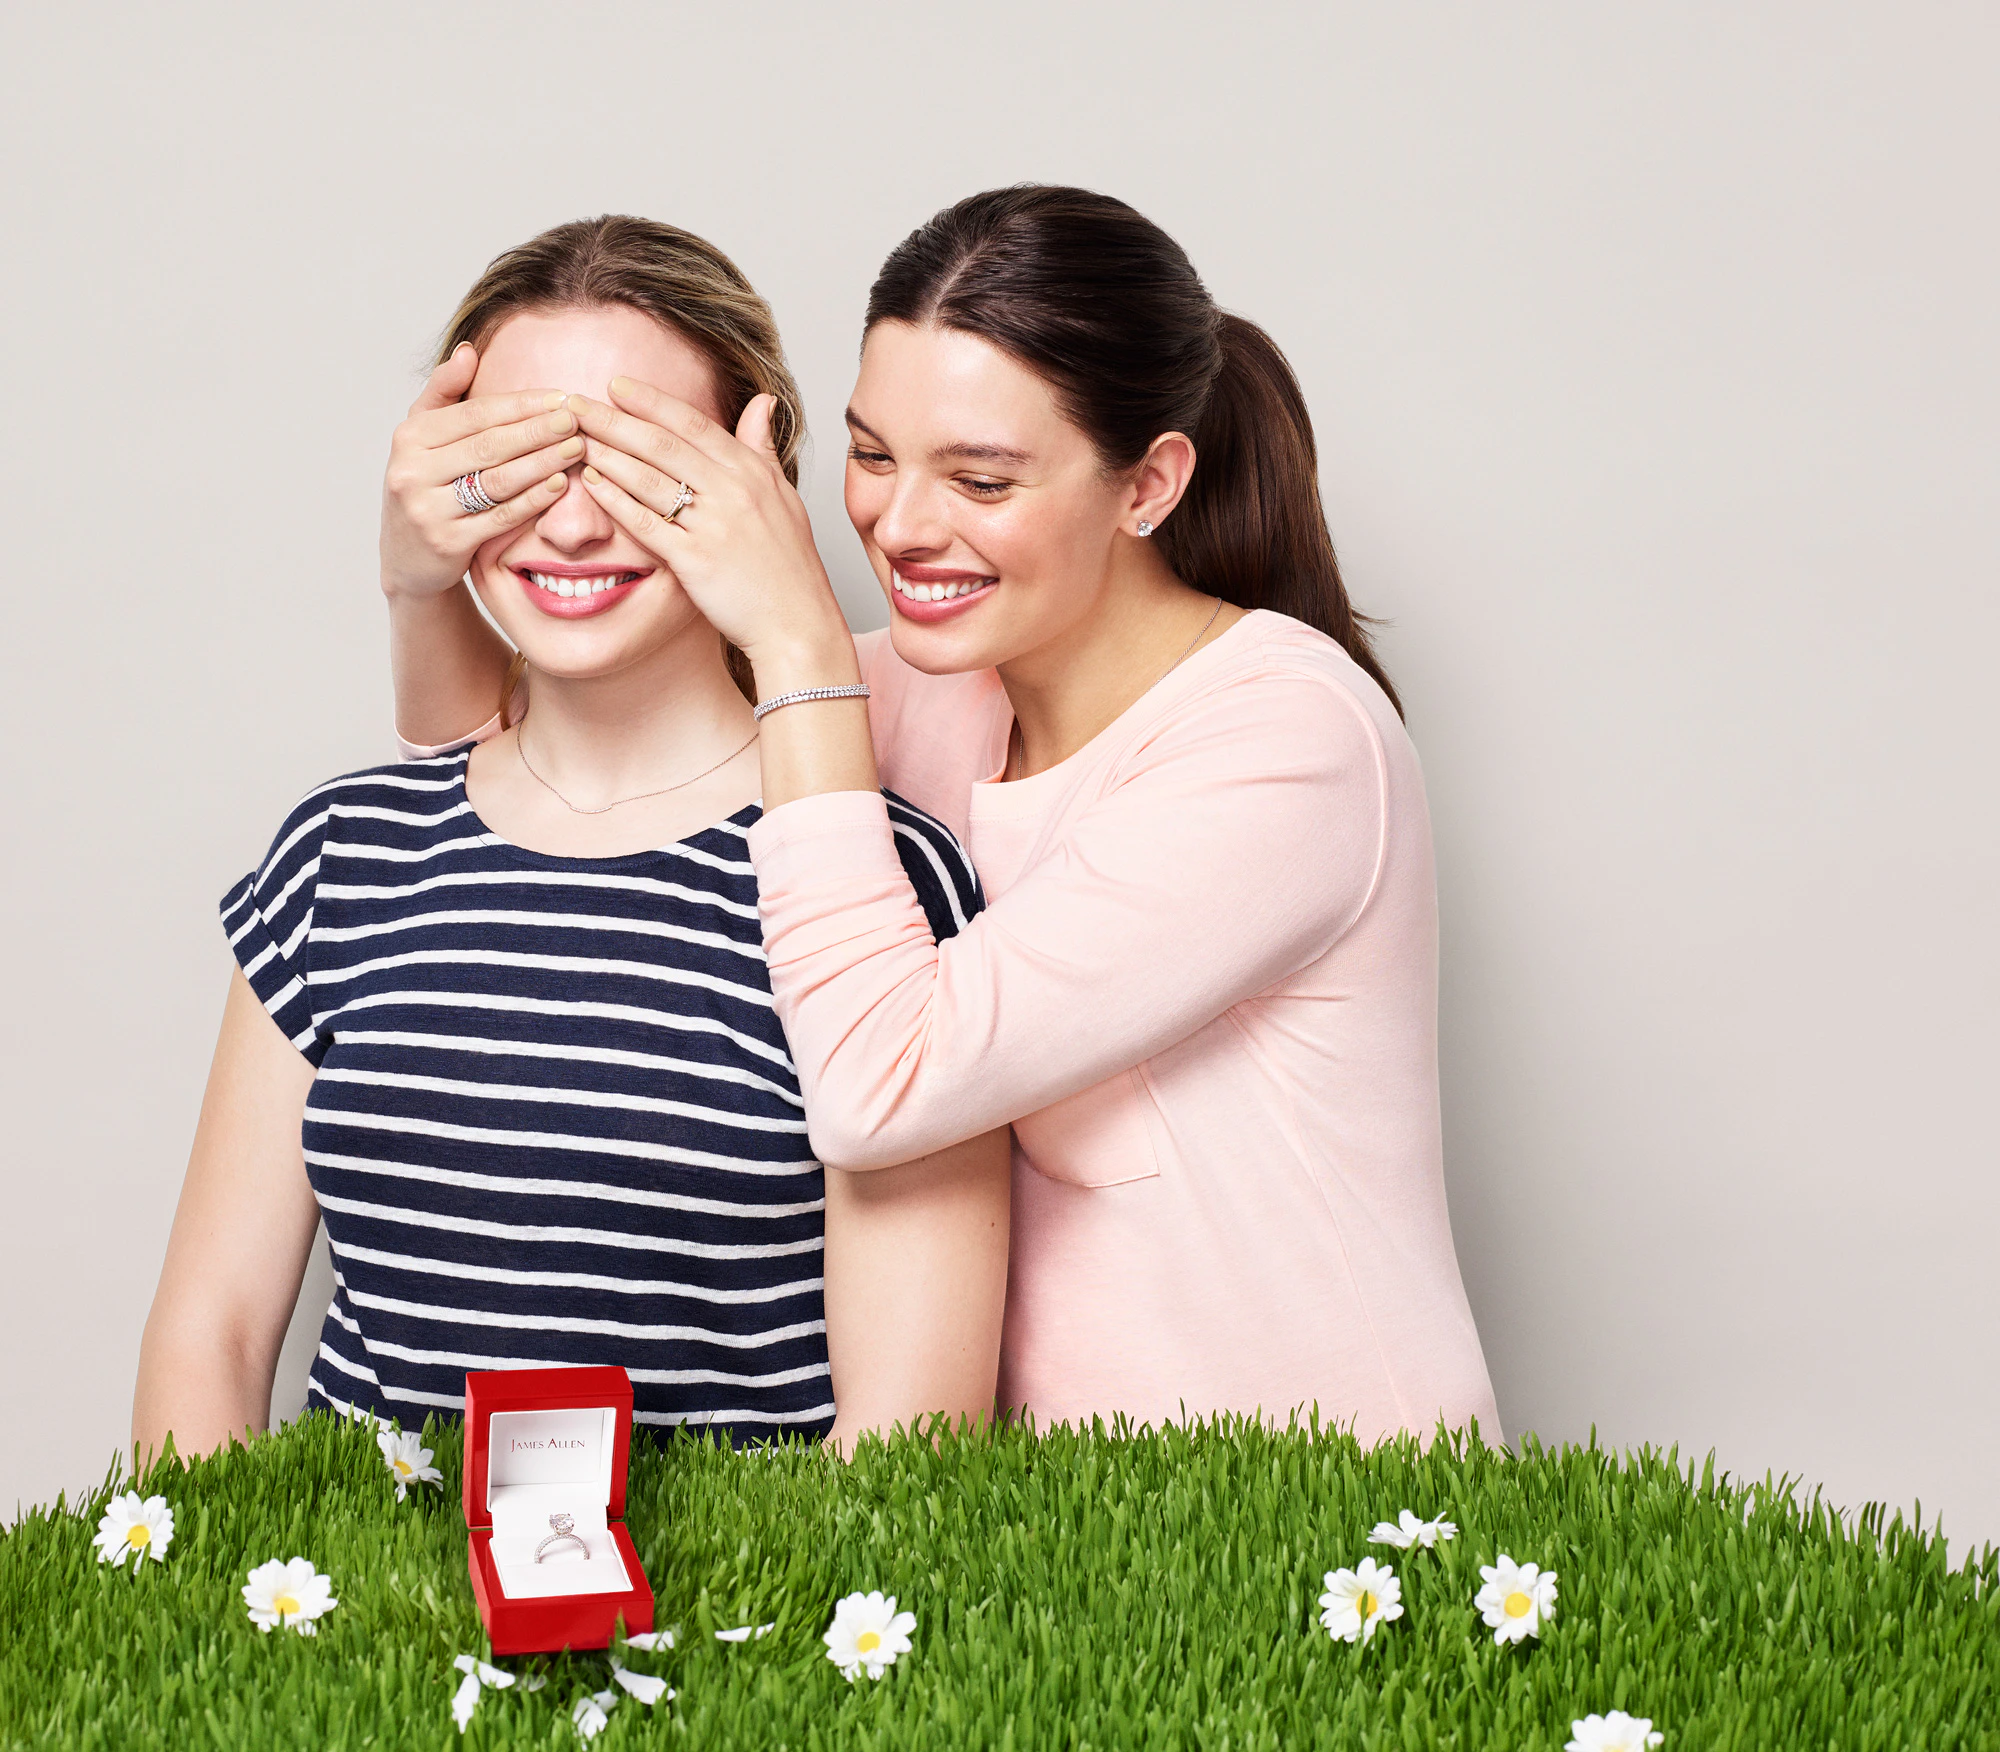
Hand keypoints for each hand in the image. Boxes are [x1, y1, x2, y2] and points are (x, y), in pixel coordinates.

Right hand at [378, 344, 584, 598]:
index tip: (561, 397)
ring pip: (497, 480)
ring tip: (577, 448)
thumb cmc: (426, 487)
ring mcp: (428, 509)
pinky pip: (501, 517)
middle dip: (538, 430)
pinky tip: (560, 485)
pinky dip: (534, 500)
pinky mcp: (447, 543)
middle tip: (576, 420)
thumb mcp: (422, 438)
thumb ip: (444, 393)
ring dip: (542, 462)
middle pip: (489, 444)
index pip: (475, 413)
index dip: (522, 405)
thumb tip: (470, 350)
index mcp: (410, 436)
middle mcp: (412, 470)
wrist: (407, 558)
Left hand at [569, 378, 850, 672]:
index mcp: (752, 472)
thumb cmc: (790, 566)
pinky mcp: (695, 560)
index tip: (617, 386)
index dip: (652, 402)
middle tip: (575, 404)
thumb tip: (762, 401)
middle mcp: (733, 492)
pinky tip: (591, 484)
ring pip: (649, 479)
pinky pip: (645, 522)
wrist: (798, 624)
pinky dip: (615, 500)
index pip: (694, 424)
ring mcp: (714, 525)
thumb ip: (763, 449)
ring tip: (574, 439)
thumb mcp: (784, 497)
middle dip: (614, 420)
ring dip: (607, 455)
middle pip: (663, 444)